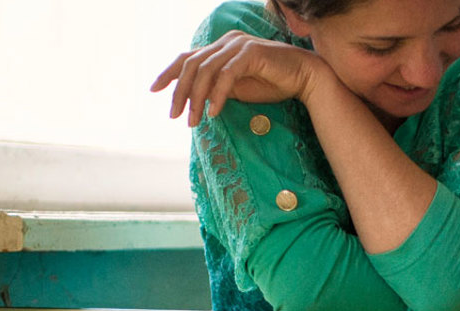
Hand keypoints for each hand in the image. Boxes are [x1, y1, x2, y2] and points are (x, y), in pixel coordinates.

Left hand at [150, 31, 335, 126]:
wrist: (305, 78)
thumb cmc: (273, 83)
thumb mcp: (237, 88)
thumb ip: (216, 88)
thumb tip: (196, 100)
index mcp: (221, 47)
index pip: (188, 57)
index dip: (169, 73)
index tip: (154, 90)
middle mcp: (227, 41)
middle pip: (192, 65)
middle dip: (180, 92)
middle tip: (175, 116)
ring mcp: (238, 45)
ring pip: (206, 71)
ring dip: (196, 99)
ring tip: (193, 121)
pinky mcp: (251, 53)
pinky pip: (227, 76)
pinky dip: (218, 96)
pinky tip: (214, 112)